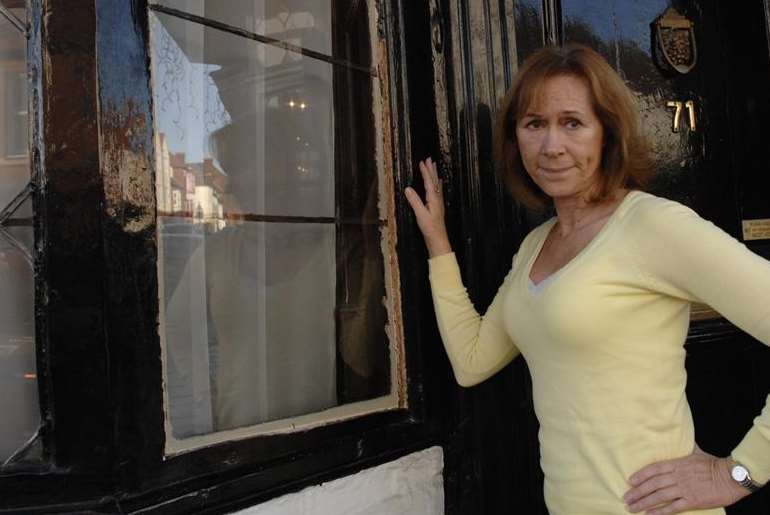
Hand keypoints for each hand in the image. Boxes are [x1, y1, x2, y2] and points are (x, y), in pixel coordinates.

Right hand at [404, 157, 451, 257]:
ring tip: (434, 166)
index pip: (429, 182)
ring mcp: (438, 202)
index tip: (422, 162)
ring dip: (434, 174)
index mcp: (433, 199)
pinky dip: (437, 184)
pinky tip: (438, 183)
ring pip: (436, 184)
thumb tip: (408, 189)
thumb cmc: (430, 228)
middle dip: (431, 169)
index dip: (425, 172)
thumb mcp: (420, 214)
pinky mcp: (437, 207)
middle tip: (429, 159)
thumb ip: (414, 201)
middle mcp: (437, 199)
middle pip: (434, 181)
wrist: (438, 239)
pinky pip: (438, 191)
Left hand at [623, 445, 749, 513]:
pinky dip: (660, 512)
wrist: (731, 477)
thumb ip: (686, 448)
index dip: (640, 475)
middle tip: (626, 498)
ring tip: (632, 507)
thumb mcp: (697, 452)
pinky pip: (673, 507)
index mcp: (677, 464)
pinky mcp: (692, 501)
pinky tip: (650, 514)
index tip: (630, 481)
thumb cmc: (714, 464)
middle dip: (637, 492)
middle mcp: (677, 476)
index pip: (654, 469)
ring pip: (659, 496)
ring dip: (644, 502)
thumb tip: (682, 438)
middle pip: (653, 484)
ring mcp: (684, 489)